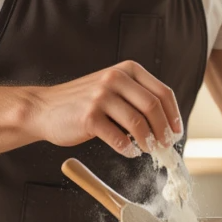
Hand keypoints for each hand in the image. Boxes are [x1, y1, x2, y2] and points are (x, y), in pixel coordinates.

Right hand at [26, 60, 181, 157]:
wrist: (44, 108)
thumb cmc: (83, 102)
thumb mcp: (111, 87)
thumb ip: (136, 97)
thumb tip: (166, 125)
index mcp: (126, 69)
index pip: (162, 92)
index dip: (174, 115)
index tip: (176, 131)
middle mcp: (115, 78)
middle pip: (153, 107)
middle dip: (164, 130)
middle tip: (166, 146)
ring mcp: (101, 97)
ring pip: (138, 123)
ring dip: (148, 141)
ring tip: (148, 150)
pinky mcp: (89, 117)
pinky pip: (119, 138)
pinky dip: (128, 149)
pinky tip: (129, 152)